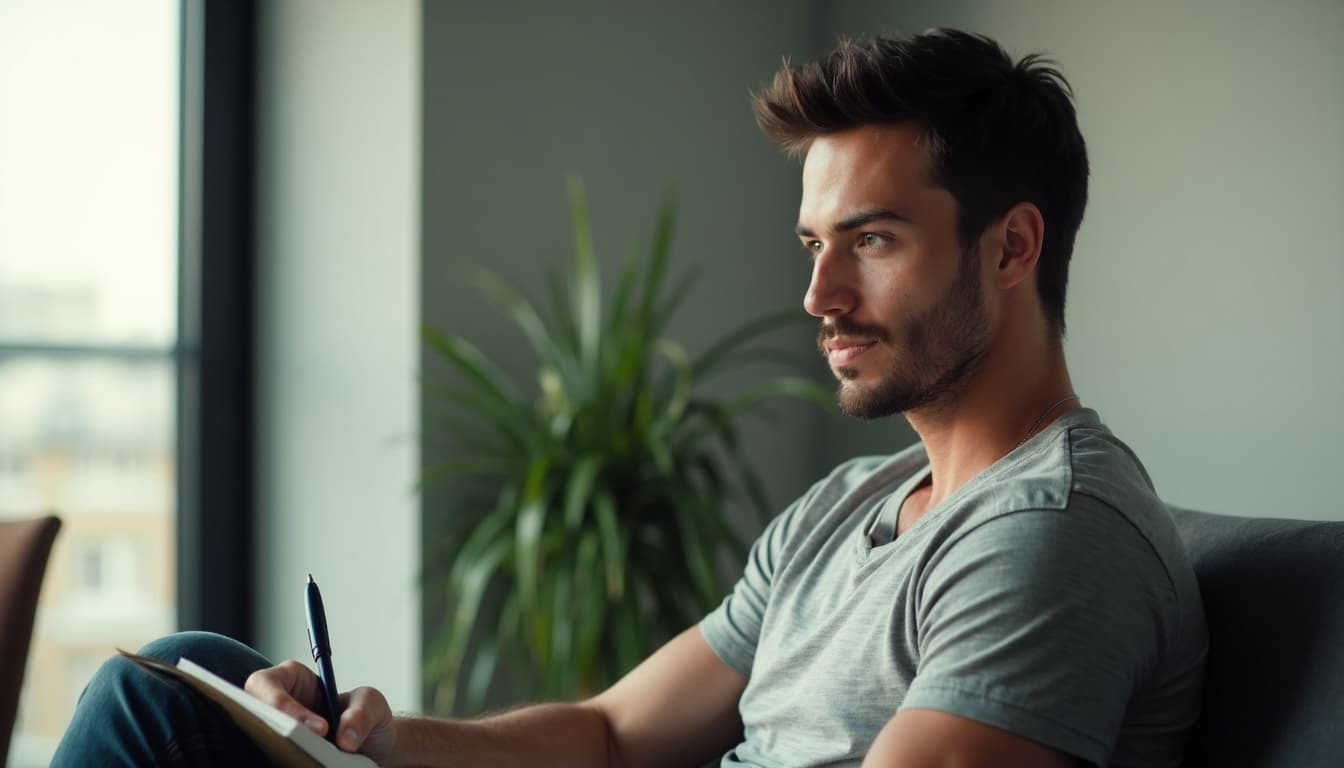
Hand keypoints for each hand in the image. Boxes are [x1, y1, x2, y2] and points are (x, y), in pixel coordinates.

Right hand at [245, 660, 396, 763]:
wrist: (374, 748)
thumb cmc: (366, 717)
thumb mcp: (372, 704)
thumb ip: (362, 711)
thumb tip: (344, 737)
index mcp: (291, 680)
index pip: (267, 684)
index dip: (282, 704)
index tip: (318, 728)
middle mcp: (278, 706)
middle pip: (253, 714)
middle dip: (273, 729)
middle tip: (305, 746)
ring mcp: (277, 733)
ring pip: (261, 740)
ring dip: (279, 750)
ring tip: (310, 760)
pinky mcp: (282, 753)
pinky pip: (274, 757)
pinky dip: (288, 761)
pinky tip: (309, 765)